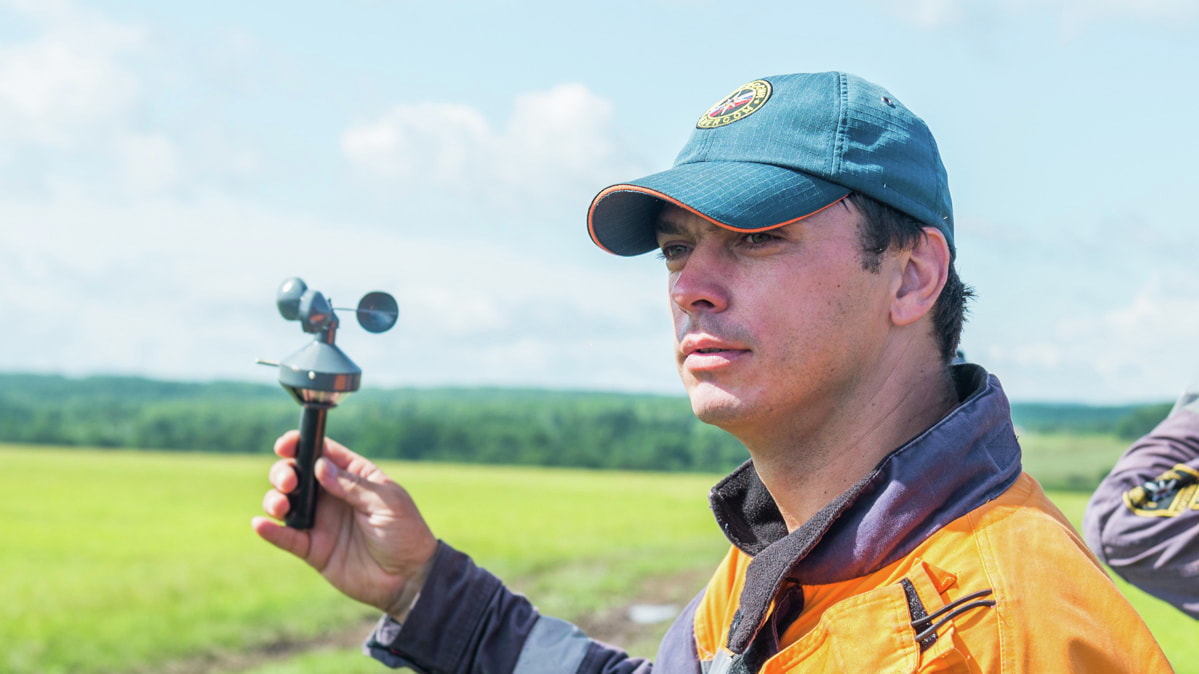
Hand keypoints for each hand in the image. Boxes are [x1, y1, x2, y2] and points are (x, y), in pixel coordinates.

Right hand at [252, 430, 437, 619]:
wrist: (409, 577)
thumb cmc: (406, 533)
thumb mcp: (386, 502)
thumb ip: (351, 485)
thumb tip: (319, 466)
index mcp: (353, 476)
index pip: (321, 452)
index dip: (300, 444)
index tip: (285, 445)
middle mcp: (332, 496)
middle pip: (296, 474)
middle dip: (284, 472)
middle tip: (290, 482)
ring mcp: (321, 522)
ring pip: (286, 504)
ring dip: (275, 499)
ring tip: (281, 504)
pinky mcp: (314, 549)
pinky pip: (287, 538)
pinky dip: (271, 531)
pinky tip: (260, 524)